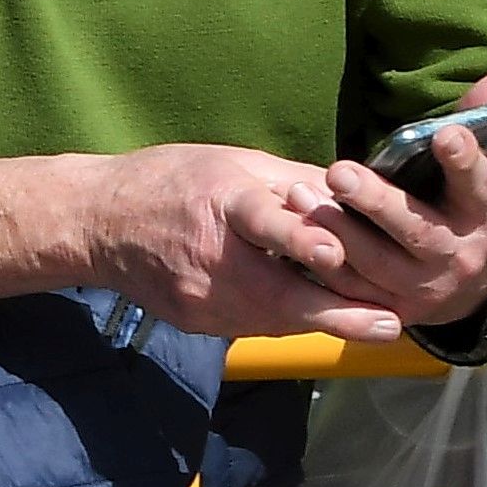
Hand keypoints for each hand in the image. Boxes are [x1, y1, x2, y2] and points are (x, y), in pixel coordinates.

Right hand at [77, 140, 402, 339]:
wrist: (95, 223)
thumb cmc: (170, 181)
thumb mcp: (230, 162)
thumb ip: (294, 181)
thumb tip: (358, 194)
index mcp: (216, 201)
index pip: (261, 221)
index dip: (297, 237)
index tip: (334, 252)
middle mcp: (207, 254)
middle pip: (277, 291)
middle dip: (338, 312)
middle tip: (391, 322)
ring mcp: (198, 296)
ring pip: (274, 317)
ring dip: (324, 318)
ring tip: (374, 322)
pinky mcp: (196, 320)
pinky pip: (254, 323)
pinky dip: (288, 318)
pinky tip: (315, 314)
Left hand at [322, 63, 486, 333]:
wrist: (462, 279)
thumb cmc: (456, 201)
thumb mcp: (474, 164)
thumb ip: (485, 115)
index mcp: (484, 214)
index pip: (478, 186)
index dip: (464, 161)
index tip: (445, 133)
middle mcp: (457, 255)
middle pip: (418, 231)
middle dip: (378, 202)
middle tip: (339, 170)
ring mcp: (421, 286)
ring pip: (376, 262)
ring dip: (337, 230)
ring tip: (298, 194)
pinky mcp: (385, 306)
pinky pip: (348, 288)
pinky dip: (319, 263)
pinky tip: (289, 231)